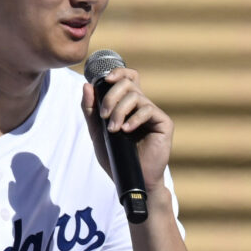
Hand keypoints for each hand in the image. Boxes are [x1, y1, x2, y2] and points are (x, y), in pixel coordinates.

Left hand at [84, 65, 172, 196]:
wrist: (131, 178)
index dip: (117, 72)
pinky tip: (127, 131)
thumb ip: (90, 111)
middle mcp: (142, 106)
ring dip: (119, 111)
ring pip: (135, 96)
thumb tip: (87, 86)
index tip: (104, 80)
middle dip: (111, 96)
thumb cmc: (116, 157)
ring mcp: (153, 114)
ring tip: (114, 130)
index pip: (127, 78)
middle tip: (104, 115)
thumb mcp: (96, 132)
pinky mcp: (164, 123)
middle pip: (128, 82)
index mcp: (128, 105)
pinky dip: (134, 119)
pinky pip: (147, 110)